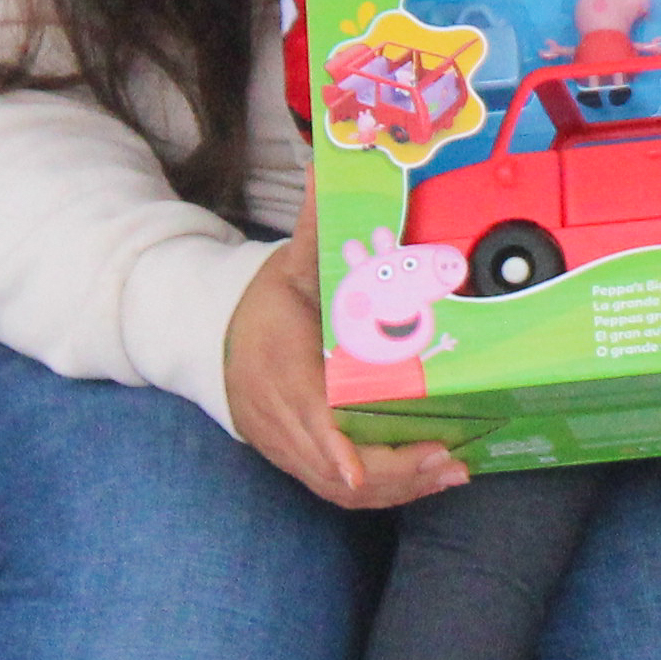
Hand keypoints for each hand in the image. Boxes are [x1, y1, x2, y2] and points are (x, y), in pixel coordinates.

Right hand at [226, 233, 466, 510]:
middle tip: (449, 456)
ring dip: (396, 487)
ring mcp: (285, 446)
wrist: (210, 340)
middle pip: (331, 464)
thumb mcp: (287, 266)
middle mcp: (278, 418)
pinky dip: (384, 492)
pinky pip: (338, 491)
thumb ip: (313, 226)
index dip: (330, 445)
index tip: (357, 466)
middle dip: (392, 470)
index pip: (304, 414)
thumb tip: (327, 168)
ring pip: (337, 487)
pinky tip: (427, 478)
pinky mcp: (295, 461)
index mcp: (279, 369)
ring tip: (450, 472)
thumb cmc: (261, 304)